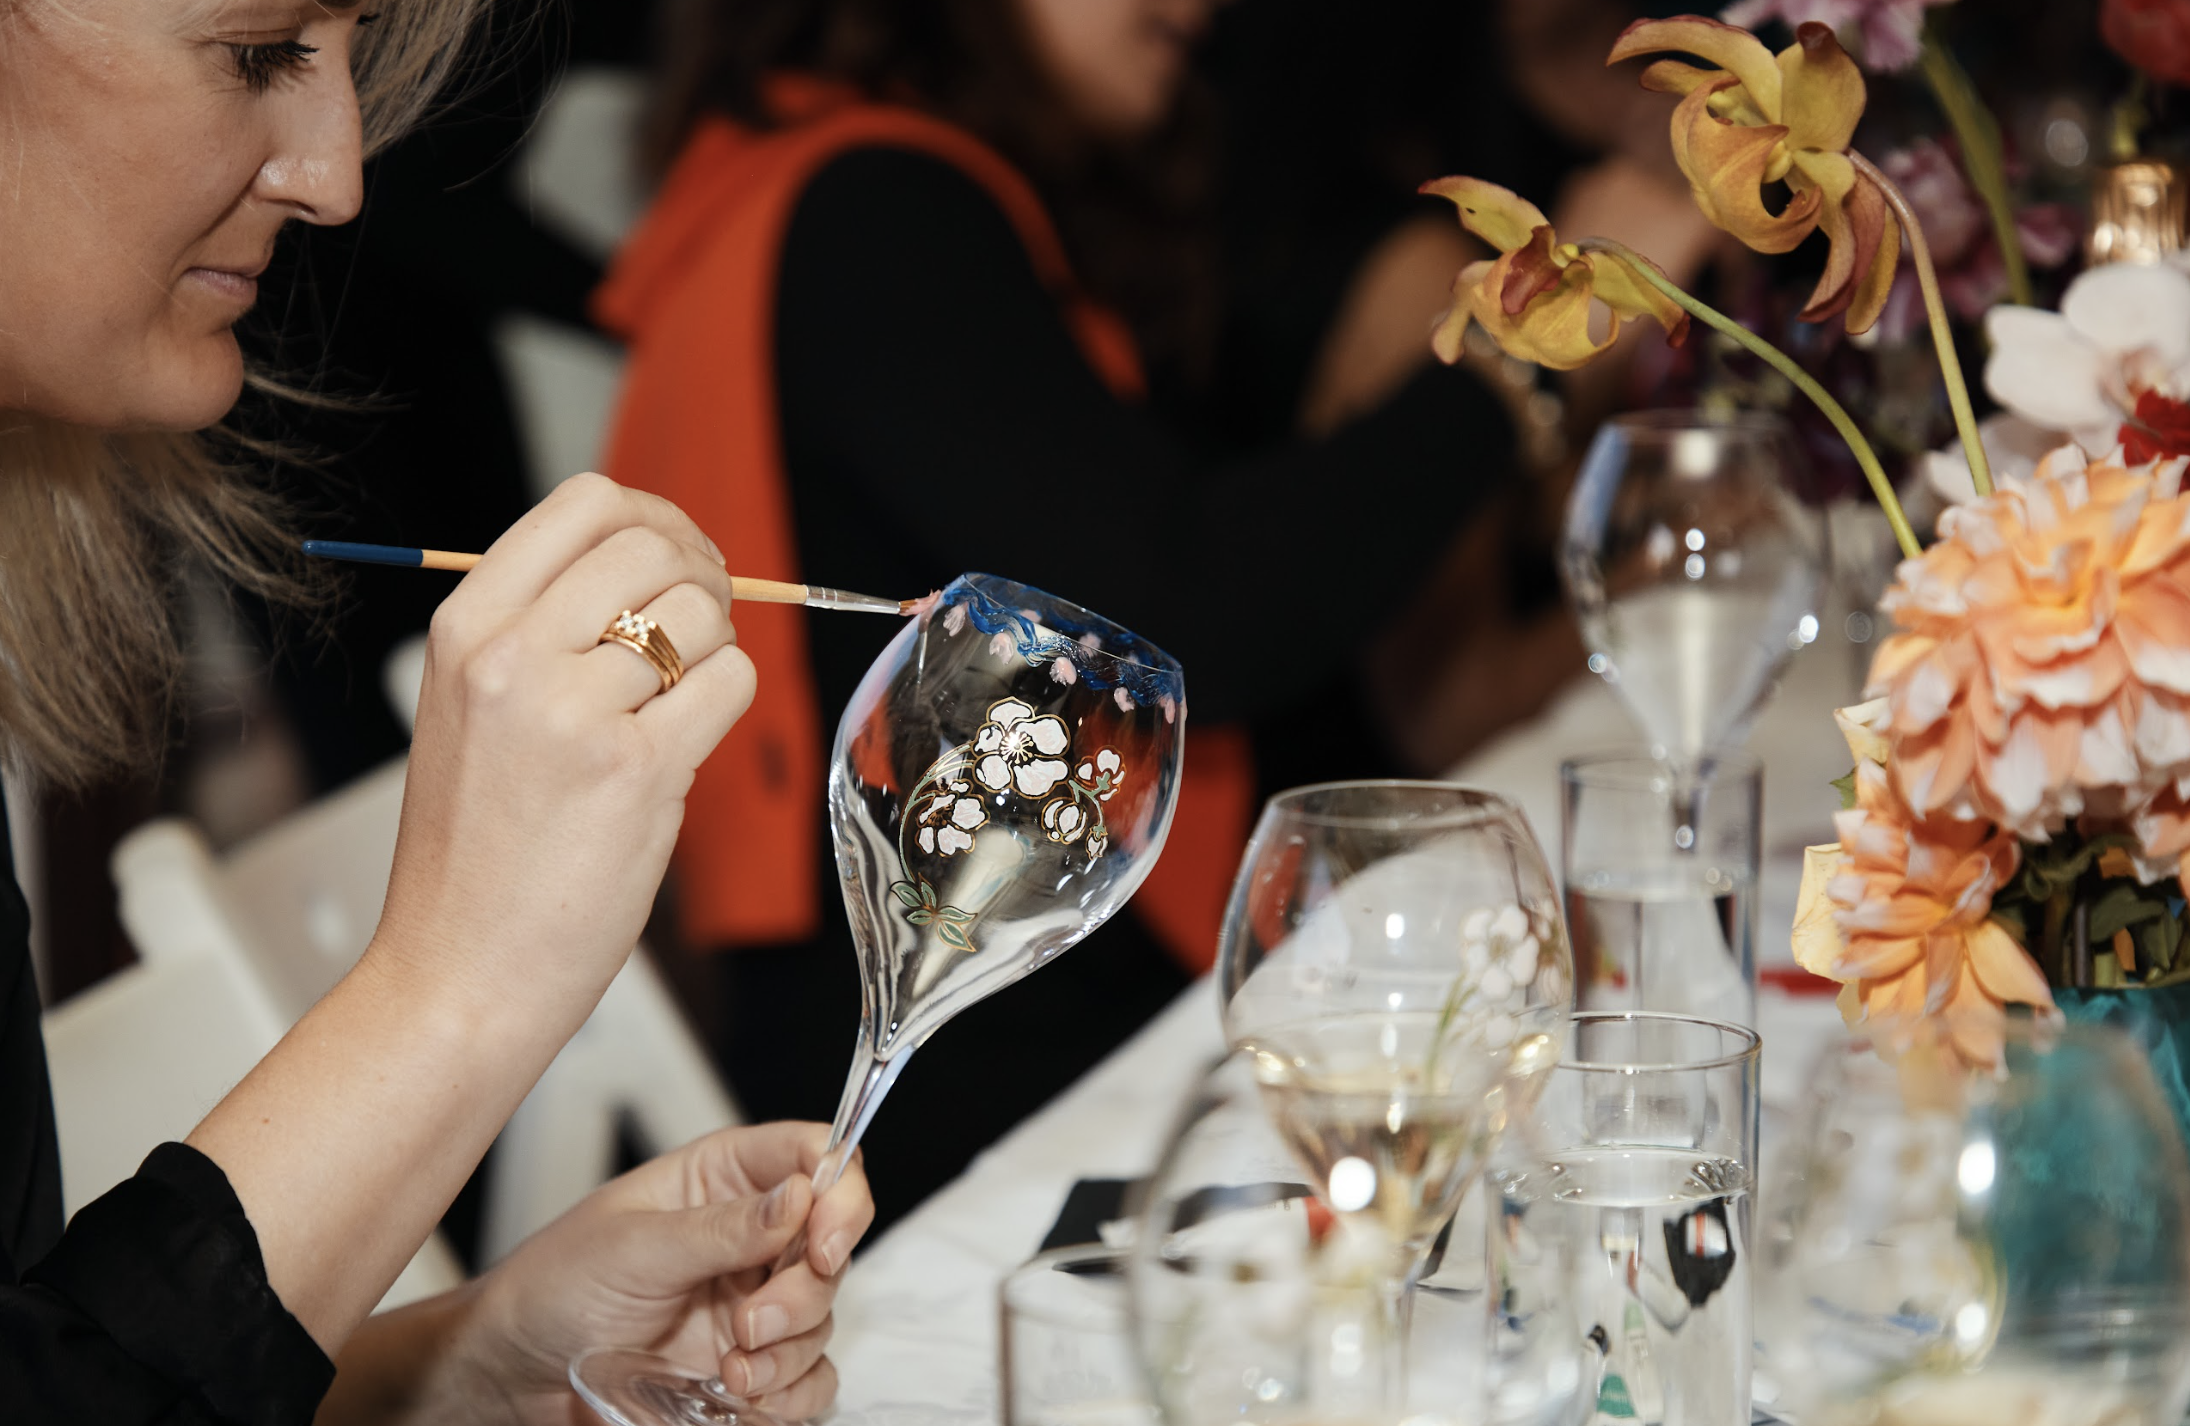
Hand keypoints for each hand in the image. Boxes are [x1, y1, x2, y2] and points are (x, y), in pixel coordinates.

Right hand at [368, 472, 757, 1017]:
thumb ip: (543, 627)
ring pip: (701, 616)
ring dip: (716, 647)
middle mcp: (512, 657)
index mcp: (467, 628)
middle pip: (653, 547)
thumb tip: (655, 559)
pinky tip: (687, 740)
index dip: (655, 518)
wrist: (459, 972)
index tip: (677, 557)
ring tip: (680, 699)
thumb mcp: (472, 707)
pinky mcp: (637, 773)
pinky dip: (729, 699)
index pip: (585, 503)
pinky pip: (730, 683)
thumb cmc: (477, 849)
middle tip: (701, 628)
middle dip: (701, 577)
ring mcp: (574, 714)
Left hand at [453, 1122, 875, 1424]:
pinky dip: (791, 1394)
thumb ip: (724, 1227)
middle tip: (751, 1326)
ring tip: (731, 1372)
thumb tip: (802, 1194)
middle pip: (831, 1244)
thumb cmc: (552, 1287)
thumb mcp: (634, 1247)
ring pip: (823, 1317)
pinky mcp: (748, 1365)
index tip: (824, 1243)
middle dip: (805, 1292)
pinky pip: (808, 1379)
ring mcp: (752, 1303)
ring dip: (791, 1352)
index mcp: (723, 1180)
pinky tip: (742, 1399)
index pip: (814, 1156)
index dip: (840, 1191)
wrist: (513, 1375)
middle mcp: (749, 1237)